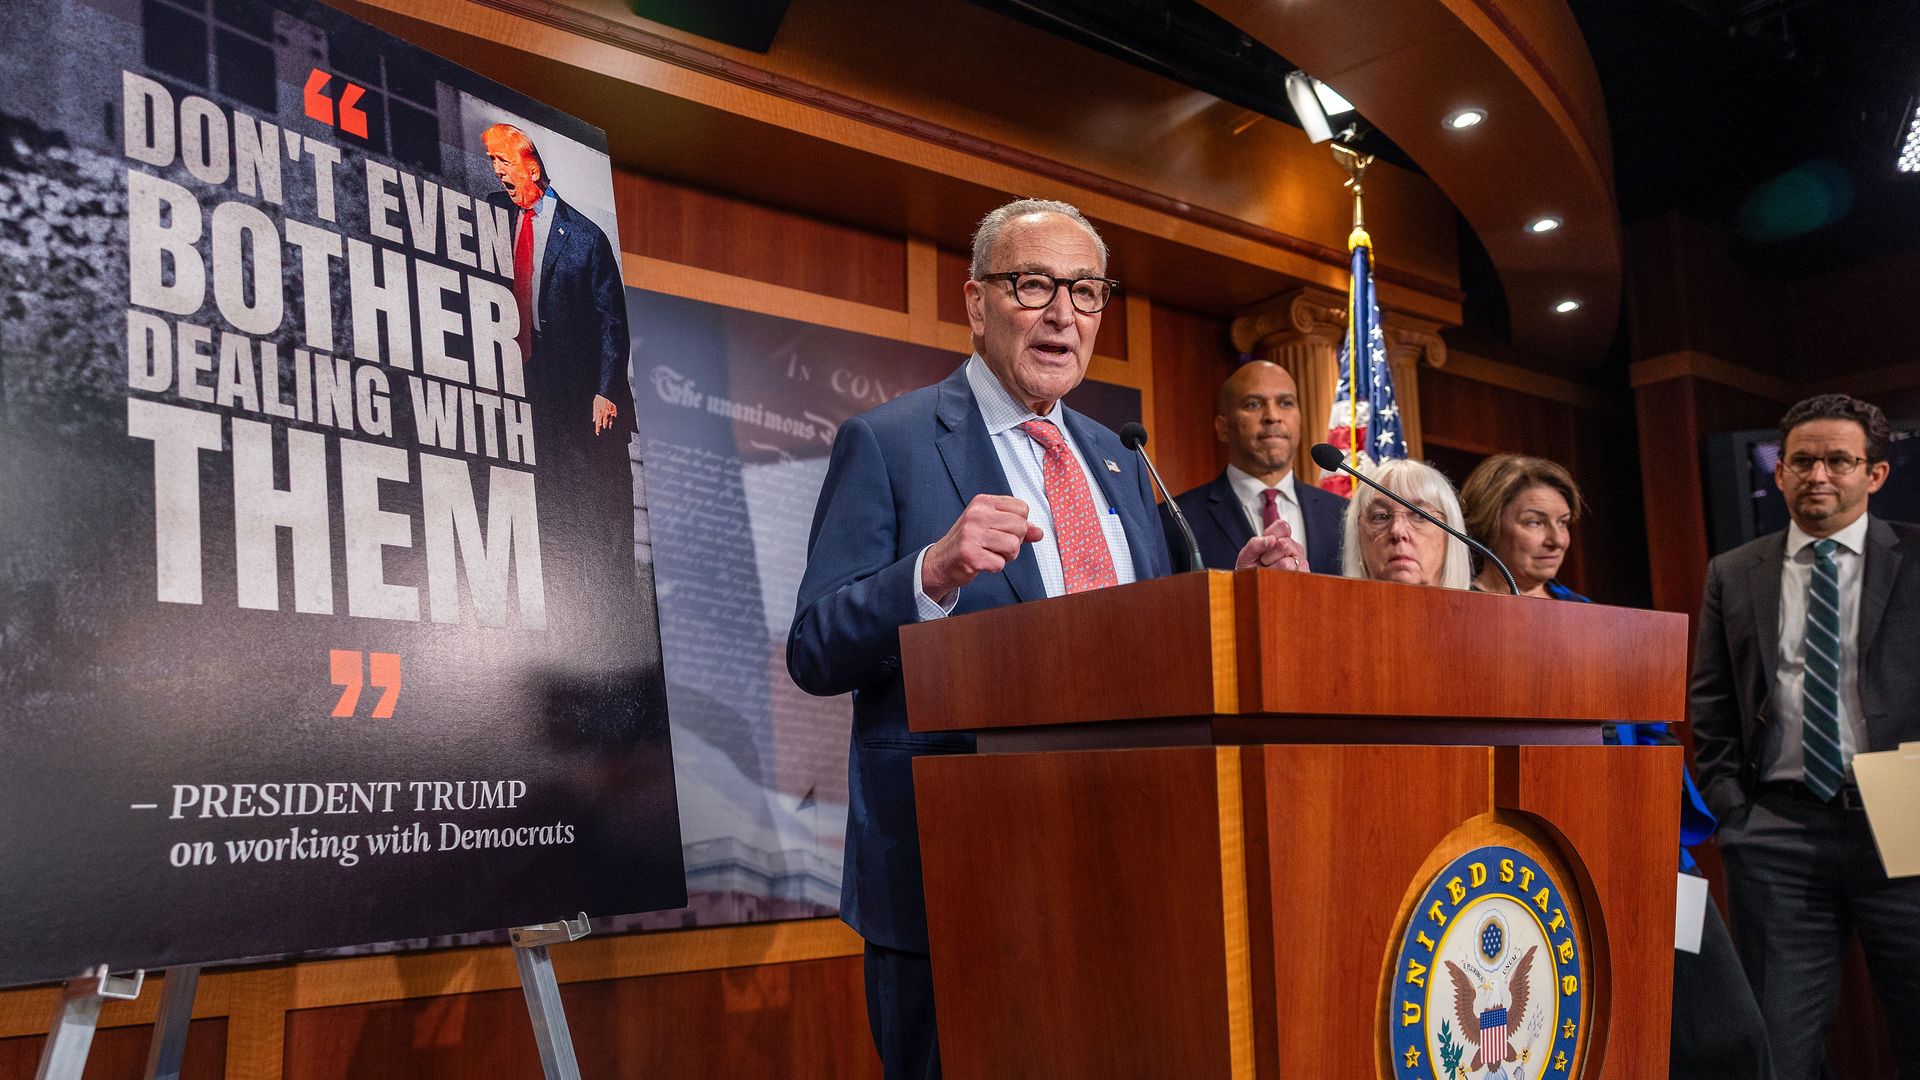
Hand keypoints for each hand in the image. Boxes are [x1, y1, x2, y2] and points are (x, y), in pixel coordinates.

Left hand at [592, 395, 616, 433]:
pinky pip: (614, 415)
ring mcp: (609, 412)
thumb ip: (594, 414)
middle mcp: (604, 414)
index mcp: (599, 414)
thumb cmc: (598, 400)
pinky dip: (613, 417)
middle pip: (604, 423)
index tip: (598, 433)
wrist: (604, 394)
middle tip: (604, 428)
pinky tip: (613, 418)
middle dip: (604, 426)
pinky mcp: (613, 409)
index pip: (598, 424)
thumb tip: (594, 420)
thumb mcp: (594, 406)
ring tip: (609, 427)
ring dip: (609, 424)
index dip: (598, 429)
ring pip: (609, 420)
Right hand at [922, 494, 1043, 600]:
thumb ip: (1017, 527)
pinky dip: (994, 567)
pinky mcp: (971, 556)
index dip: (1019, 524)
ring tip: (990, 553)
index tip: (1003, 530)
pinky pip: (1000, 564)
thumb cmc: (968, 541)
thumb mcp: (991, 526)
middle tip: (996, 545)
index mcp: (983, 502)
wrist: (940, 562)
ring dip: (1006, 556)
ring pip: (1014, 546)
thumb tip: (1039, 533)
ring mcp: (972, 535)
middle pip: (1021, 527)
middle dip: (1015, 541)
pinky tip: (981, 562)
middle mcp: (976, 515)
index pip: (1022, 508)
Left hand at [1235, 518, 1307, 572]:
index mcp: (1280, 539)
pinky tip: (1277, 579)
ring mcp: (1301, 562)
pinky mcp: (1304, 577)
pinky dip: (1278, 579)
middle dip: (1269, 556)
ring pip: (1288, 562)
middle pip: (1284, 544)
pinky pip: (1290, 576)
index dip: (1273, 534)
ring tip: (1271, 572)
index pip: (1283, 526)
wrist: (1253, 591)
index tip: (1266, 545)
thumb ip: (1255, 544)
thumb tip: (1271, 539)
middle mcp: (1294, 548)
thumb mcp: (1246, 556)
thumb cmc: (1250, 572)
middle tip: (1265, 563)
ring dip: (1274, 569)